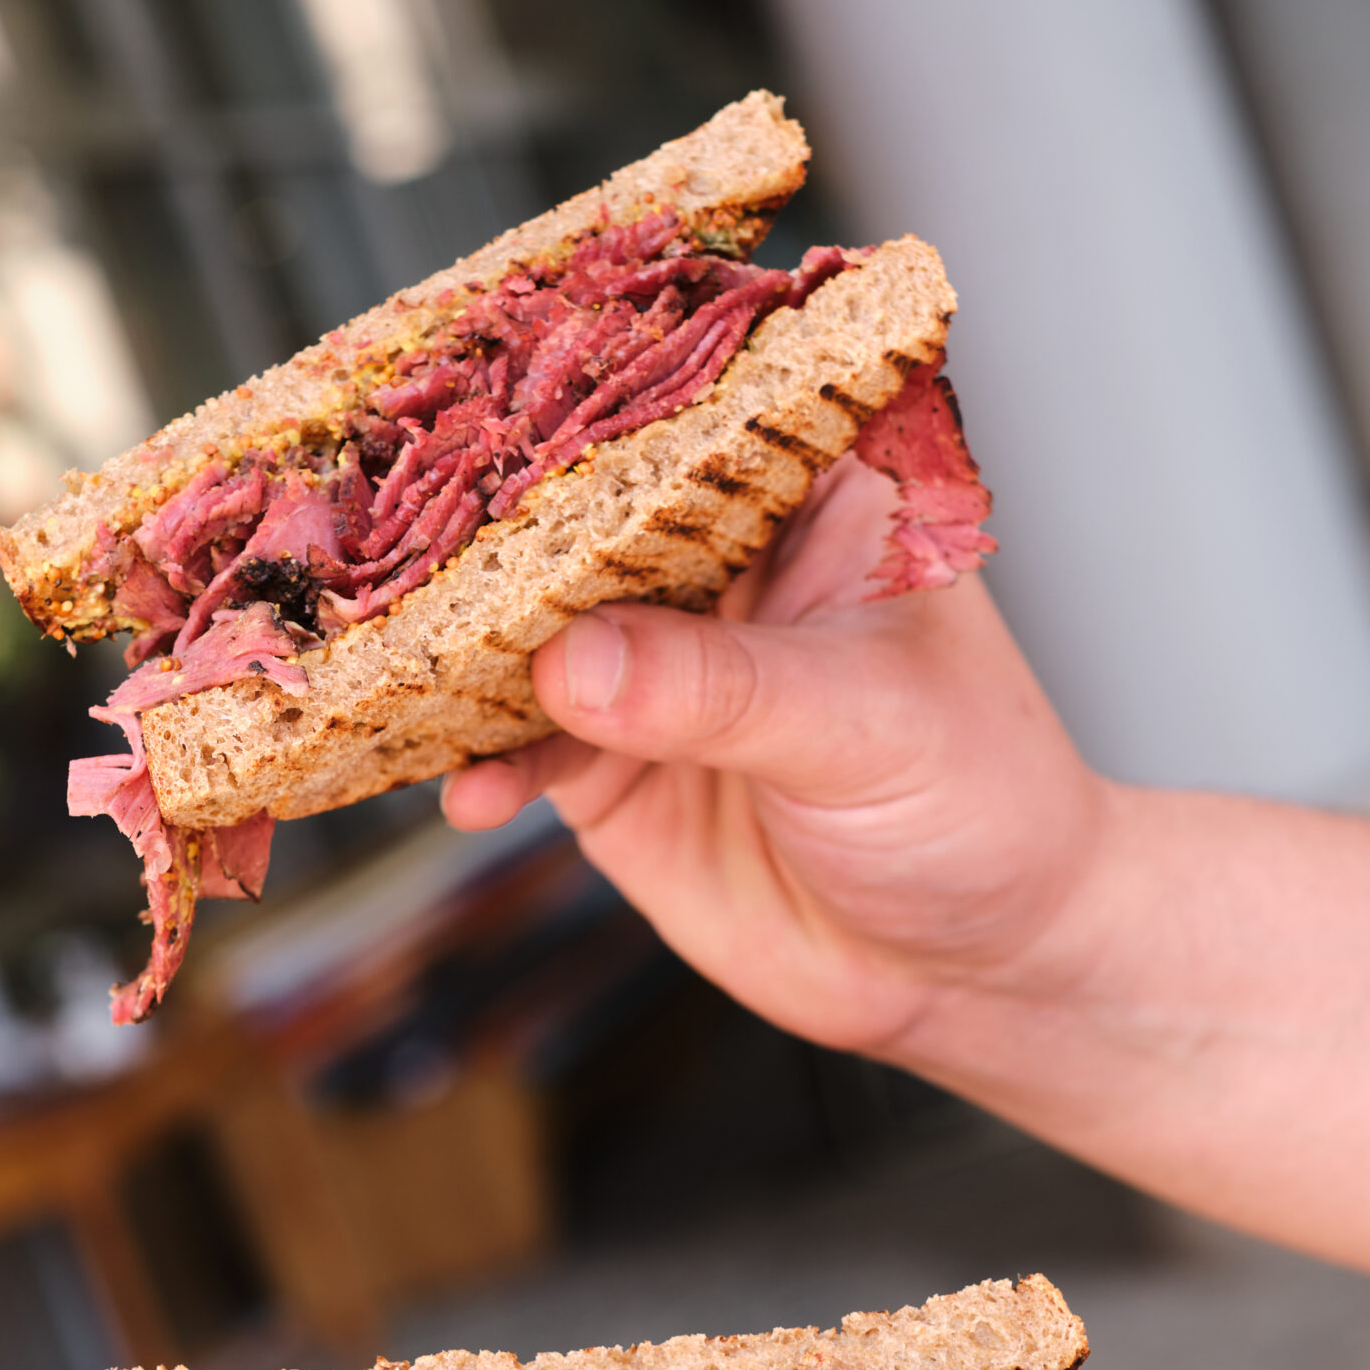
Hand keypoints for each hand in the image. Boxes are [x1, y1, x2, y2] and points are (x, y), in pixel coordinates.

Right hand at [442, 454, 1110, 1060]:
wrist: (973, 970)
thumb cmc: (979, 805)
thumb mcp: (863, 725)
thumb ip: (717, 690)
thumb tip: (573, 662)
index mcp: (802, 490)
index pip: (678, 410)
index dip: (579, 399)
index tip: (475, 399)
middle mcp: (712, 561)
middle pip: (570, 514)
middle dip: (482, 534)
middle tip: (391, 548)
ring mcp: (652, 665)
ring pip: (526, 633)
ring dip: (459, 657)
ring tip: (397, 674)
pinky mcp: (610, 767)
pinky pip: (518, 750)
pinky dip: (479, 766)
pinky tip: (467, 791)